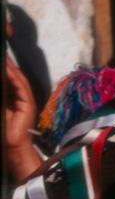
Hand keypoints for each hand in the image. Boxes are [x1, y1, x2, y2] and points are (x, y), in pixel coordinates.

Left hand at [4, 56, 41, 183]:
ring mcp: (25, 102)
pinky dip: (15, 77)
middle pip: (14, 78)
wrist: (11, 146)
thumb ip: (0, 95)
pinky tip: (8, 68)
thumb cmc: (2, 130)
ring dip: (11, 68)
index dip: (4, 69)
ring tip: (4, 57)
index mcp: (11, 100)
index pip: (7, 80)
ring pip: (18, 80)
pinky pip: (22, 88)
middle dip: (7, 65)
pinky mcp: (28, 105)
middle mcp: (20, 99)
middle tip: (1, 52)